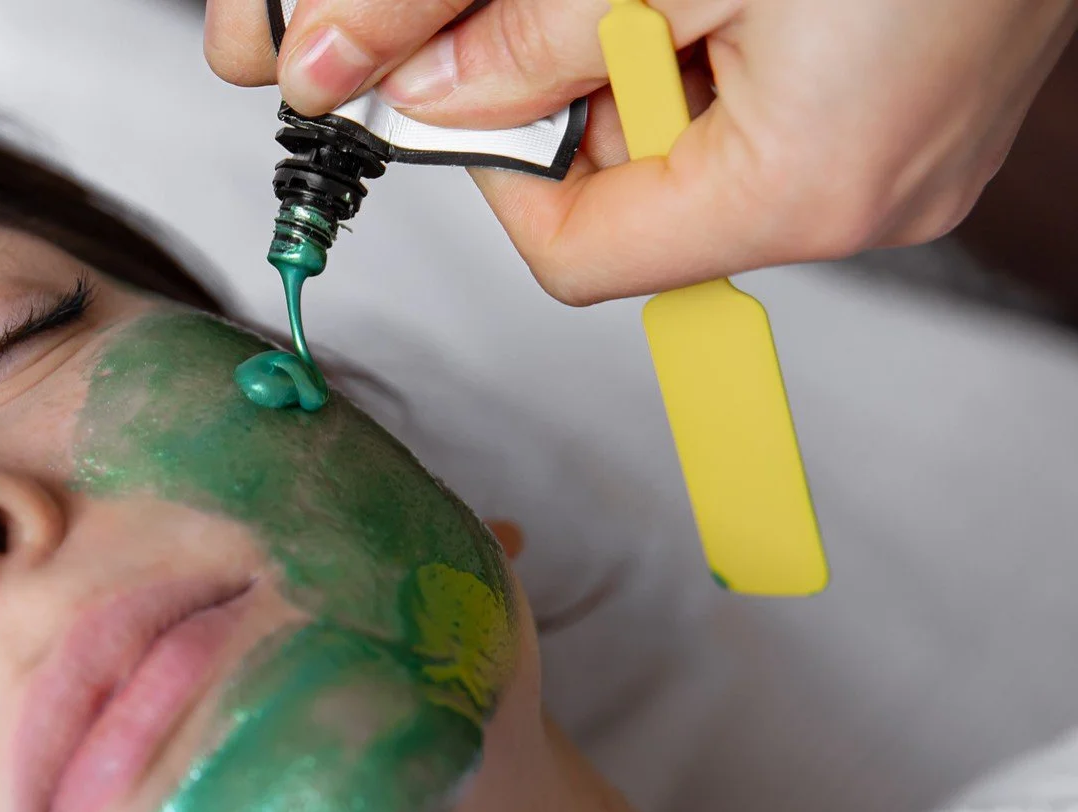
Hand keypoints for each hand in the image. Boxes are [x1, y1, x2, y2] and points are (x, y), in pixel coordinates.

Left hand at [205, 0, 1077, 303]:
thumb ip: (531, 39)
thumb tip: (416, 91)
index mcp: (807, 187)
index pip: (577, 257)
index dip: (499, 169)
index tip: (467, 77)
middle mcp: (866, 198)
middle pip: (636, 197)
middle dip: (586, 86)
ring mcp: (901, 155)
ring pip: (697, 140)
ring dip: (655, 45)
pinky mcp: (916, 102)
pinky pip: (768, 101)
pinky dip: (721, 33)